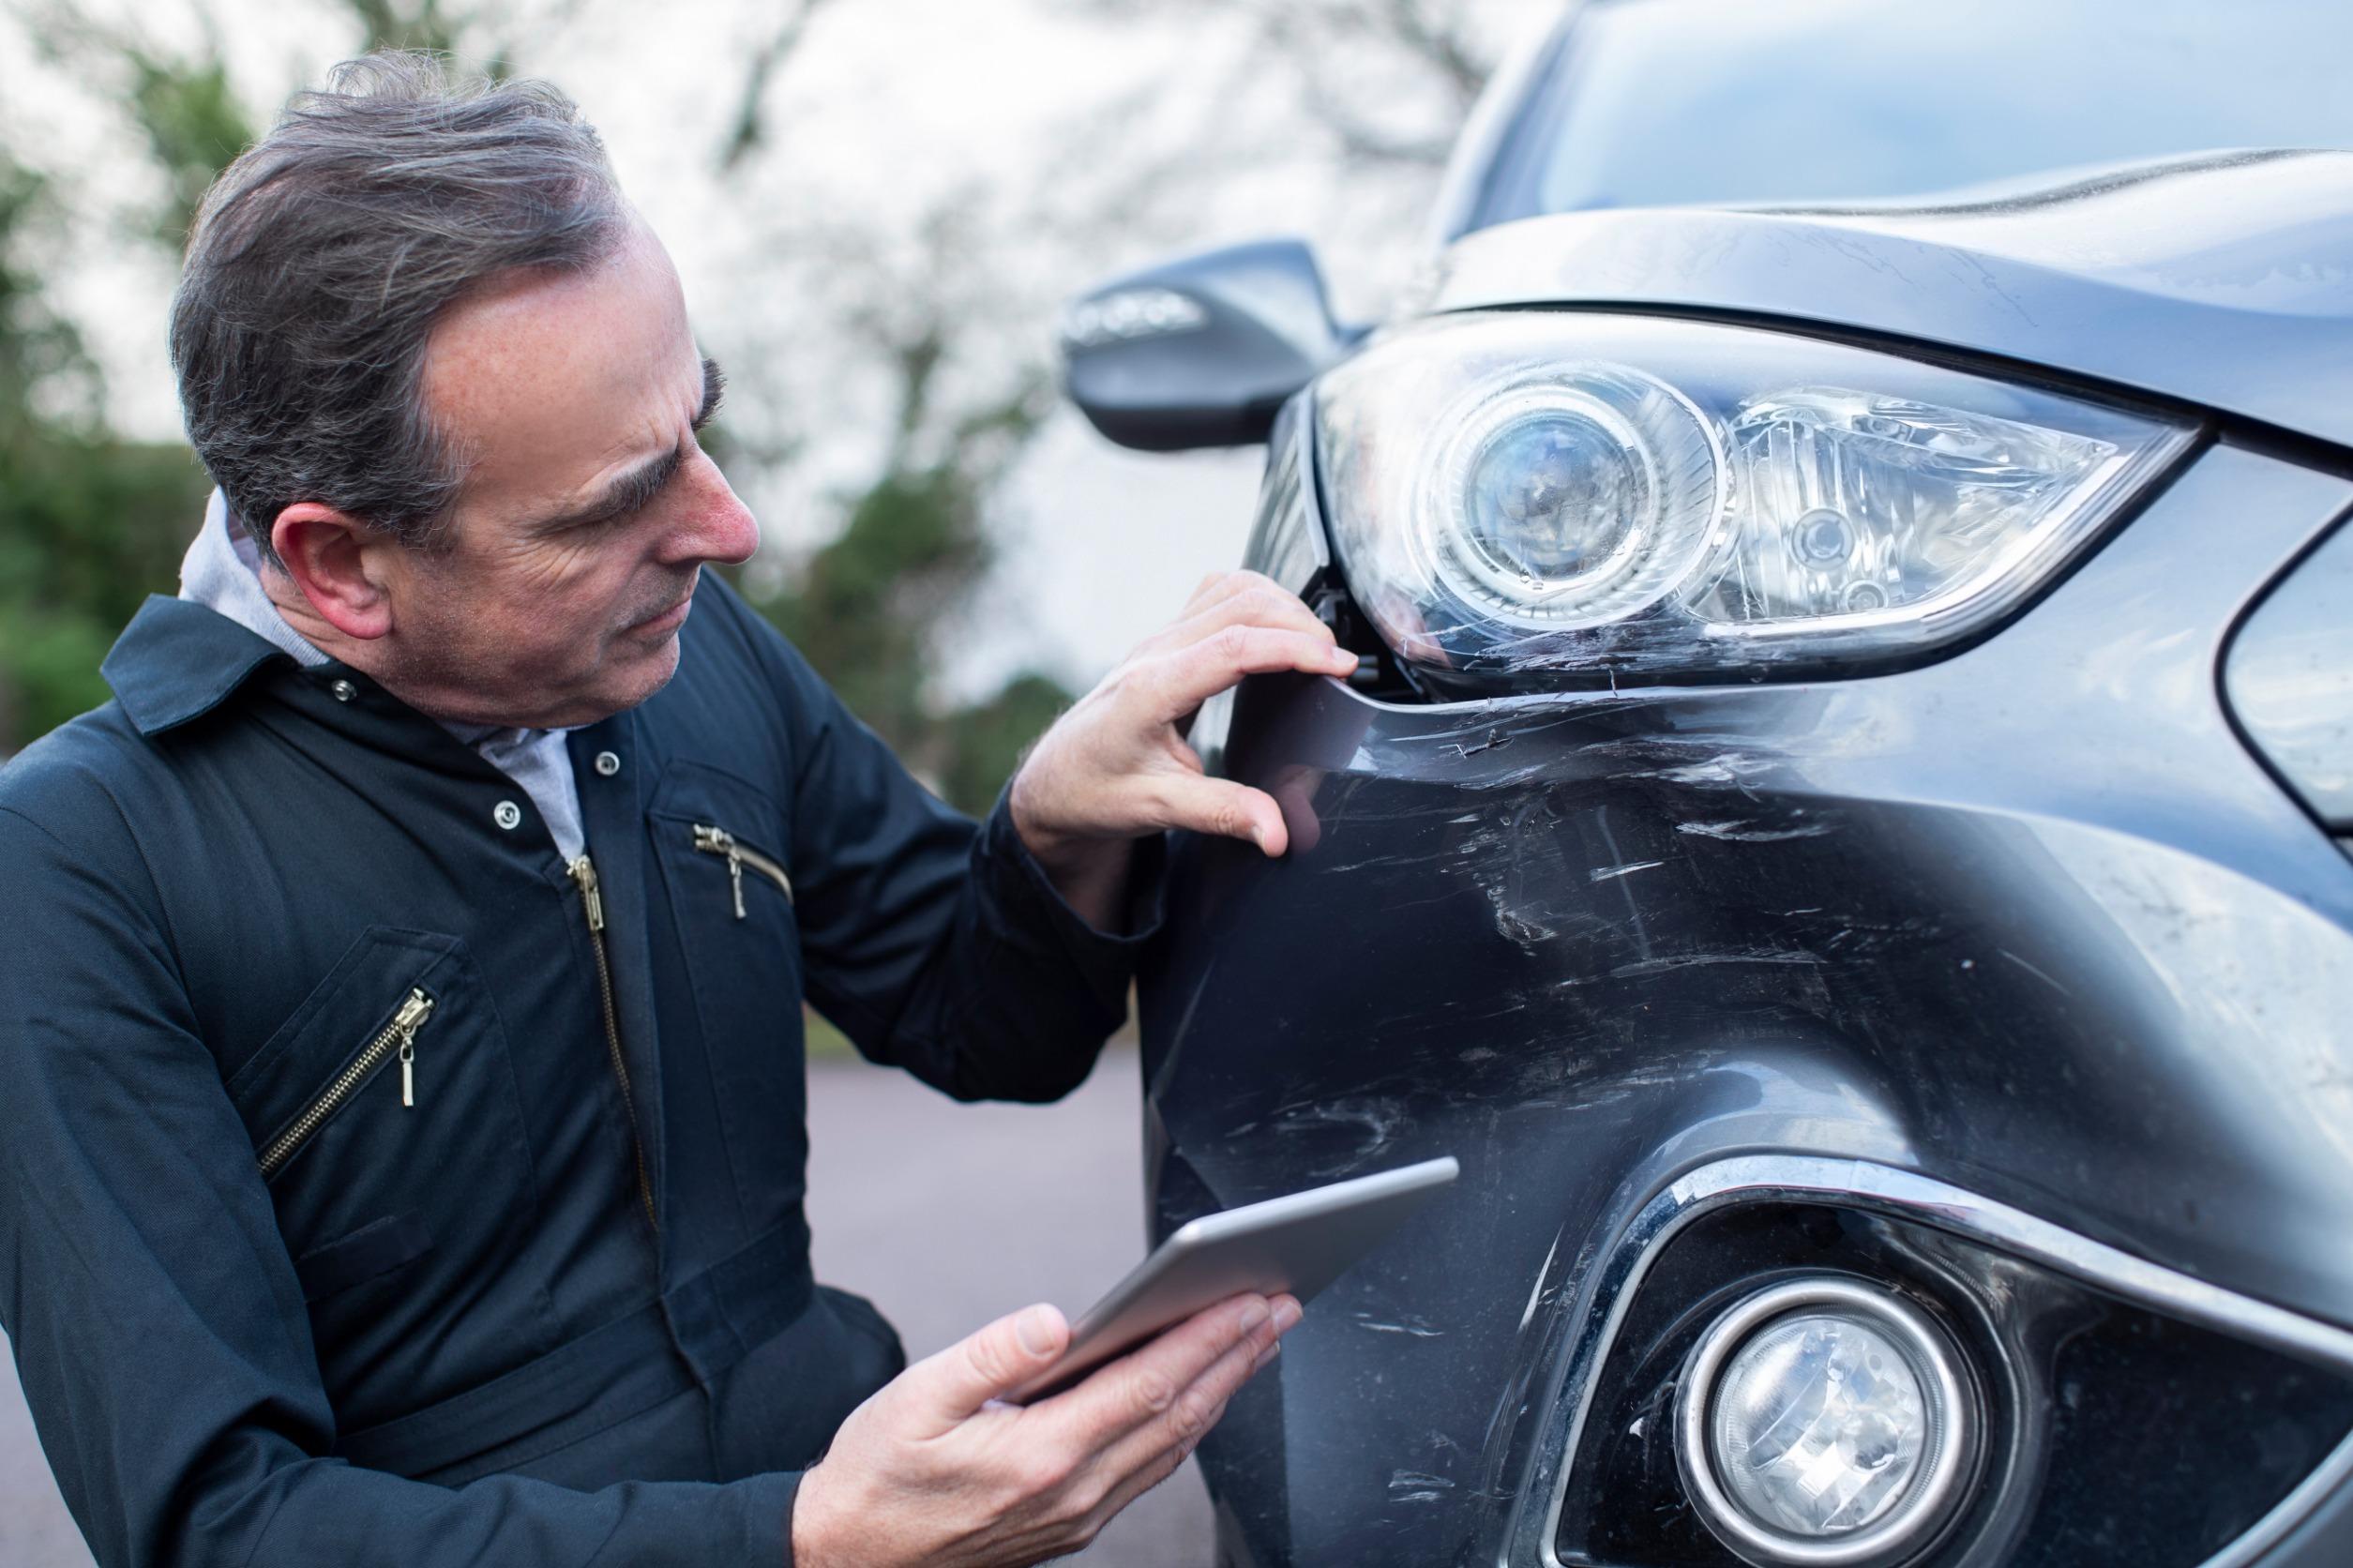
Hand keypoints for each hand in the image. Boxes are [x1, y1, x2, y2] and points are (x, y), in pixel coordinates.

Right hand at [789, 1291, 1300, 1567]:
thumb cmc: (875, 1478)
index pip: (1147, 1387)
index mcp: (1039, 1456)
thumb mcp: (913, 1399)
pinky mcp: (1073, 1525)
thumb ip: (990, 1356)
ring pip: (1173, 1447)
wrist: (847, 1562)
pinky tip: (1201, 1396)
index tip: (1246, 1299)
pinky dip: (1187, 1426)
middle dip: (1236, 1357)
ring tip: (1257, 1341)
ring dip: (1223, 1390)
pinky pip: (1150, 1470)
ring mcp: (1079, 1516)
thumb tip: (1056, 1321)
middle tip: (1281, 1308)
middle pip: (1179, 1416)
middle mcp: (1073, 1493)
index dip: (1204, 1340)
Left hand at [1009, 571, 1356, 923]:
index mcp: (1151, 688)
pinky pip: (1218, 595)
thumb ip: (1221, 815)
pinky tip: (1280, 632)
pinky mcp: (1166, 640)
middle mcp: (1155, 652)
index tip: (1341, 665)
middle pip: (1242, 604)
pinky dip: (1259, 602)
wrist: (1054, 782)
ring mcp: (1159, 640)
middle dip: (1301, 624)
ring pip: (1232, 589)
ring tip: (1318, 648)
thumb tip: (1278, 834)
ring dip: (1283, 606)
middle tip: (1339, 665)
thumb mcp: (1156, 810)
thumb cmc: (1095, 792)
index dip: (1295, 649)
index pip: (1235, 647)